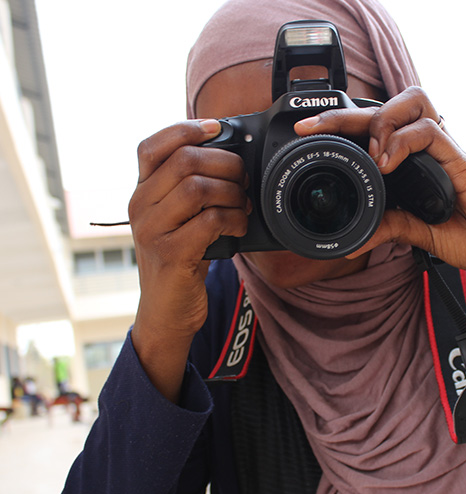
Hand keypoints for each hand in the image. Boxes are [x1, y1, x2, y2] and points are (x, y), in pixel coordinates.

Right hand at [128, 120, 249, 400]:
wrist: (167, 311)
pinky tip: (239, 227)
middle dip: (226, 164)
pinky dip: (233, 220)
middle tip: (244, 179)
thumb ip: (190, 189)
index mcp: (141, 192)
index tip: (218, 128)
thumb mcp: (178, 219)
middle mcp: (139, 206)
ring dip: (233, 193)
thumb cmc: (181, 259)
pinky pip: (209, 220)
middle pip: (185, 161)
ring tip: (243, 206)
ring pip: (198, 188)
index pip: (151, 145)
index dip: (185, 130)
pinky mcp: (170, 253)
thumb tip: (232, 157)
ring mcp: (152, 230)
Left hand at [294, 87, 465, 311]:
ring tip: (368, 153)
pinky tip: (388, 164)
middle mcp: (428, 150)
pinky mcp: (459, 158)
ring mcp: (444, 150)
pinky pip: (428, 131)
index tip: (309, 138)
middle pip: (385, 108)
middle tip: (313, 128)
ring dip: (380, 120)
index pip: (376, 133)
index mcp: (415, 165)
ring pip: (410, 101)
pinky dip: (402, 142)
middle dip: (344, 115)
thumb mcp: (421, 236)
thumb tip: (356, 239)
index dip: (342, 130)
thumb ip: (392, 228)